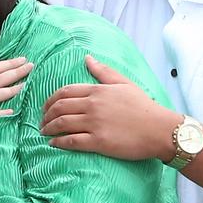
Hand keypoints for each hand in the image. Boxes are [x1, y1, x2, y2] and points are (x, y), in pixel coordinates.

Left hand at [41, 55, 176, 160]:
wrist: (160, 129)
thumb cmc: (144, 107)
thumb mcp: (124, 84)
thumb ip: (104, 72)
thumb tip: (87, 58)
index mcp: (98, 90)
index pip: (65, 91)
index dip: (51, 99)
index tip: (46, 106)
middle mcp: (93, 105)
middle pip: (59, 107)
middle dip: (46, 114)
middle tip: (42, 121)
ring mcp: (95, 123)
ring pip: (62, 123)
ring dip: (48, 128)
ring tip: (44, 132)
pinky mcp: (98, 142)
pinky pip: (71, 141)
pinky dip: (58, 142)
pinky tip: (53, 143)